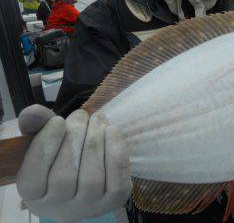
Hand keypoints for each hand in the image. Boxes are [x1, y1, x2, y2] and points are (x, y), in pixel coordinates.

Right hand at [17, 105, 131, 222]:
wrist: (83, 188)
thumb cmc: (58, 161)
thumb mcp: (42, 144)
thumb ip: (35, 126)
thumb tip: (35, 111)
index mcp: (32, 192)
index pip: (35, 171)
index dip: (47, 142)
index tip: (58, 120)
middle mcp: (58, 204)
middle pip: (65, 174)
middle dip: (75, 136)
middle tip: (81, 115)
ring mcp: (88, 206)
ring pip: (92, 176)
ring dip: (96, 139)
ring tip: (97, 120)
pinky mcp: (113, 201)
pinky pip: (117, 180)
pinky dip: (116, 151)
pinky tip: (111, 131)